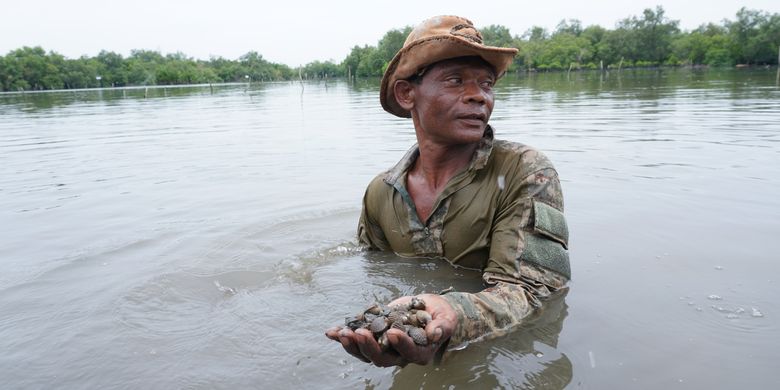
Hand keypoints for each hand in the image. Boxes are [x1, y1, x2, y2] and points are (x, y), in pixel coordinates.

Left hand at [325, 293, 456, 366]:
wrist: (430, 310)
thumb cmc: (441, 316)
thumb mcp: (447, 319)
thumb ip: (442, 326)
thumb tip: (435, 333)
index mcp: (419, 352)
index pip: (409, 353)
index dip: (400, 345)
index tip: (392, 333)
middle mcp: (399, 355)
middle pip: (381, 358)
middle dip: (368, 347)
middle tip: (359, 333)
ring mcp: (384, 348)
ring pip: (365, 353)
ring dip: (352, 344)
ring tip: (341, 333)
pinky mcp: (374, 338)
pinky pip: (356, 341)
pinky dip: (342, 337)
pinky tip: (330, 332)